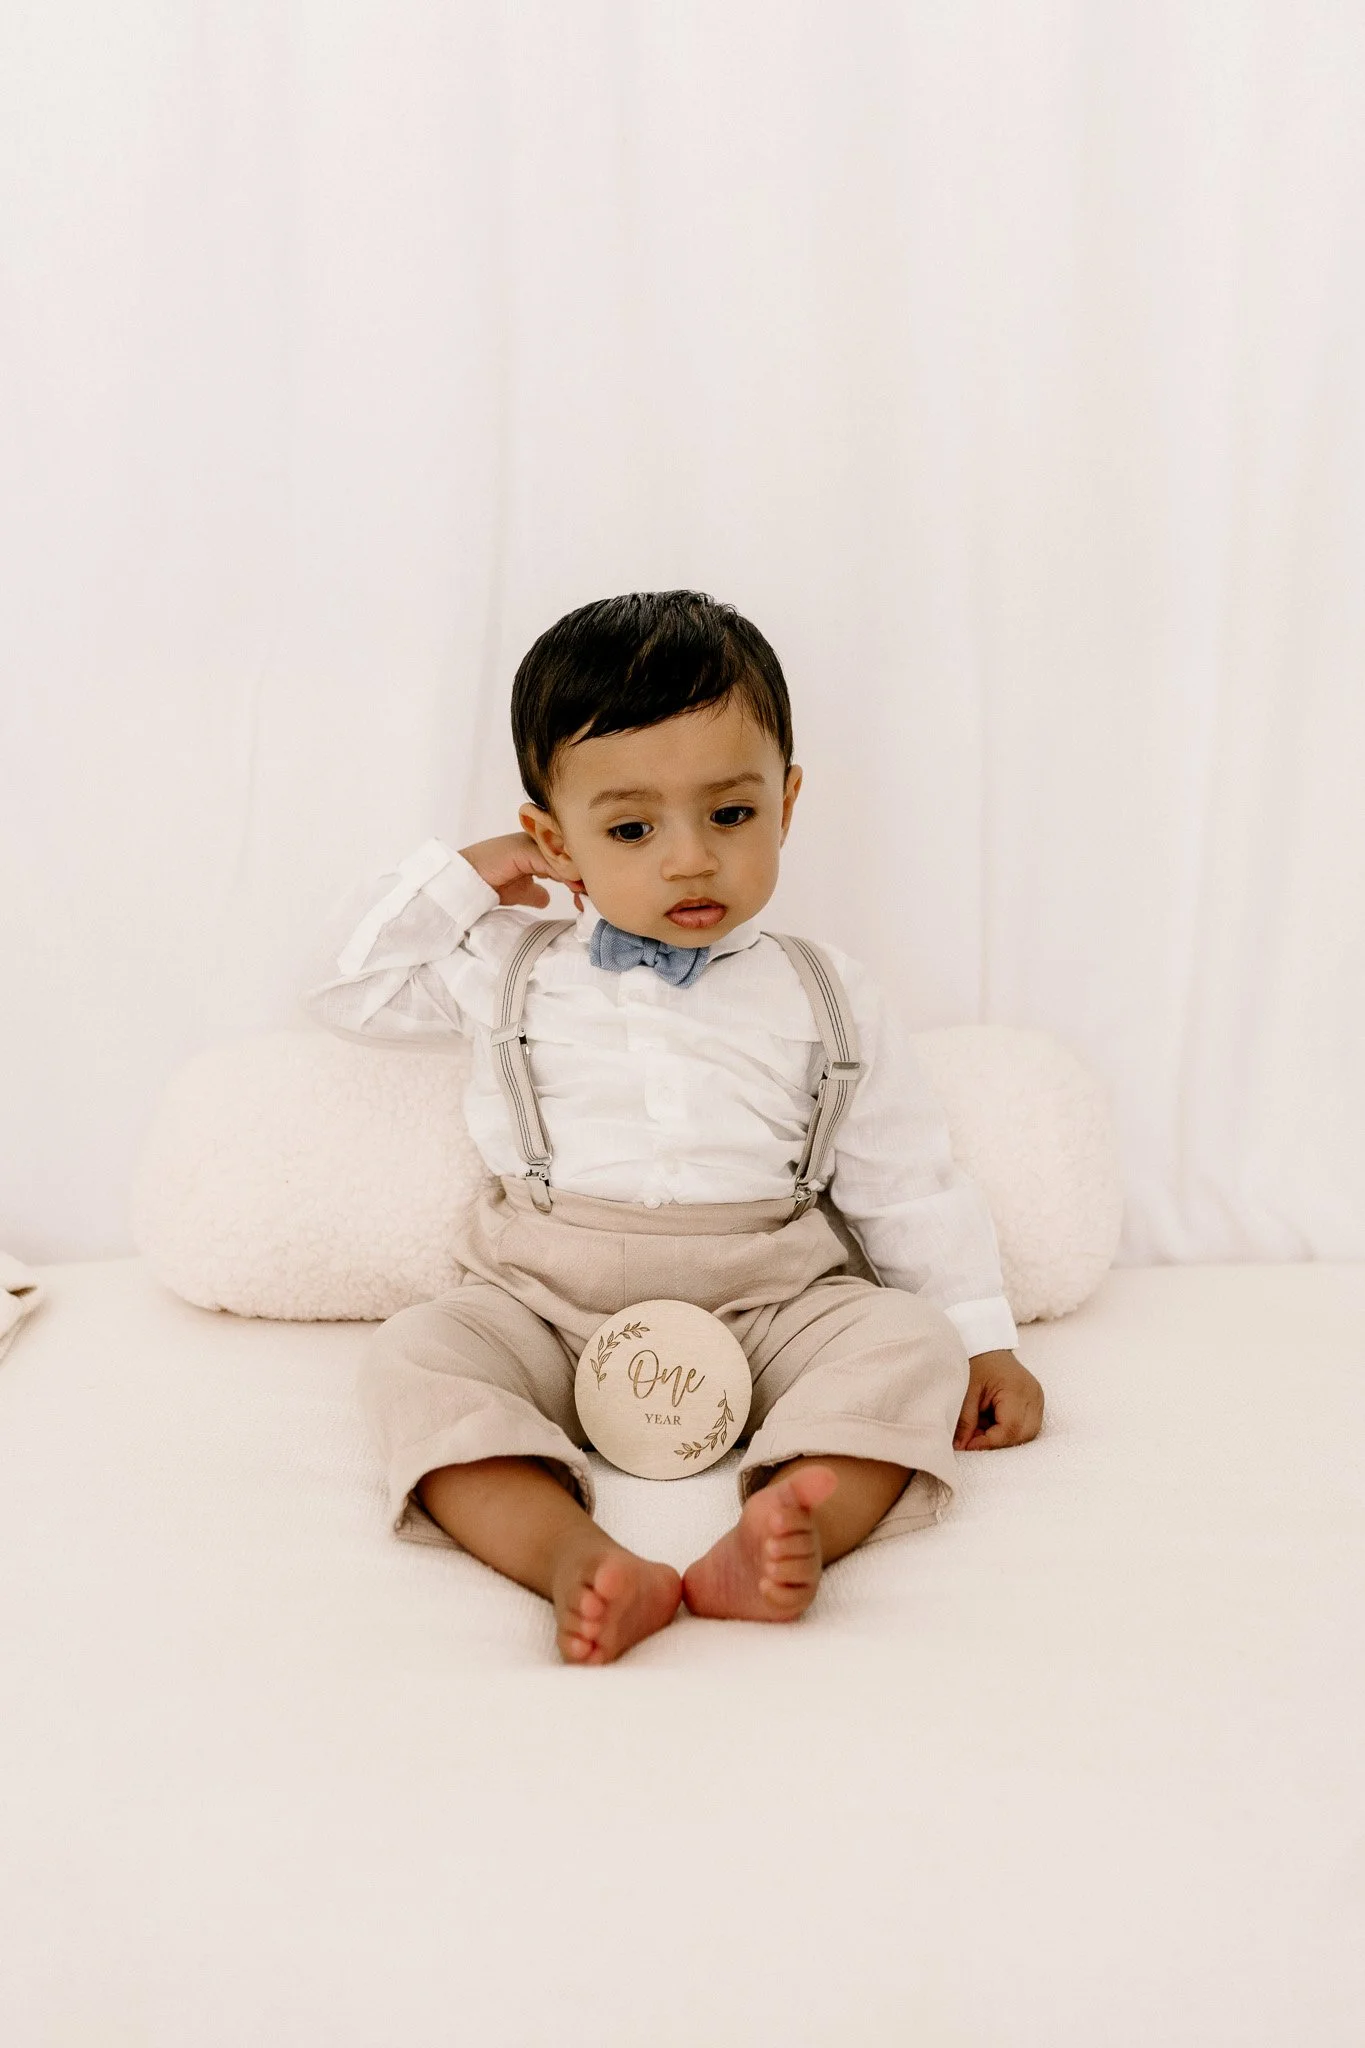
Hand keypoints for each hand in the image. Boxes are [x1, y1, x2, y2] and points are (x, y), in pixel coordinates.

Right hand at [459, 833, 585, 910]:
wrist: (465, 882)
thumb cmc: (488, 883)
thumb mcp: (519, 890)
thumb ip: (534, 892)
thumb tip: (546, 898)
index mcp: (537, 848)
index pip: (566, 857)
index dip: (580, 874)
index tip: (589, 895)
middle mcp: (536, 841)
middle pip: (570, 853)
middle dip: (584, 874)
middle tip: (595, 895)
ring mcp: (530, 842)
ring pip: (564, 855)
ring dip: (578, 875)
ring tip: (588, 892)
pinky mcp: (524, 848)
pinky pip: (551, 860)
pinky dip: (565, 874)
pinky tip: (574, 887)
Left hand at [954, 1349, 1043, 1449]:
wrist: (988, 1347)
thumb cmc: (977, 1364)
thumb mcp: (967, 1391)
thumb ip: (965, 1421)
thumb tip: (962, 1447)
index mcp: (1016, 1389)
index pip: (1010, 1428)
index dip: (989, 1442)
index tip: (968, 1446)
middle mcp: (1033, 1395)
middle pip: (1023, 1434)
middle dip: (998, 1442)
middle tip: (974, 1438)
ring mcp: (1038, 1399)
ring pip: (1027, 1433)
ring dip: (1004, 1438)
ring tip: (983, 1427)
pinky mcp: (1036, 1402)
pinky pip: (1027, 1425)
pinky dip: (1010, 1430)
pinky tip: (992, 1422)